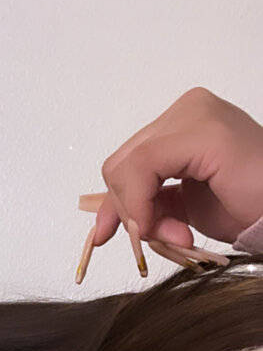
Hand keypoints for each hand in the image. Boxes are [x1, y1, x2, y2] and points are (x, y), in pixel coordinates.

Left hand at [94, 87, 262, 250]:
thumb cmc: (248, 208)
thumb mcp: (181, 211)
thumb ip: (146, 208)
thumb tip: (102, 227)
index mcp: (182, 123)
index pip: (126, 162)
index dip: (115, 204)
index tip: (109, 237)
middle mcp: (187, 110)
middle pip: (121, 165)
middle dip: (130, 212)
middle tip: (163, 240)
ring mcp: (195, 115)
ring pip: (127, 168)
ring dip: (143, 215)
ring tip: (180, 238)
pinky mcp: (203, 132)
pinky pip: (143, 168)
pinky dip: (145, 206)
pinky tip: (177, 231)